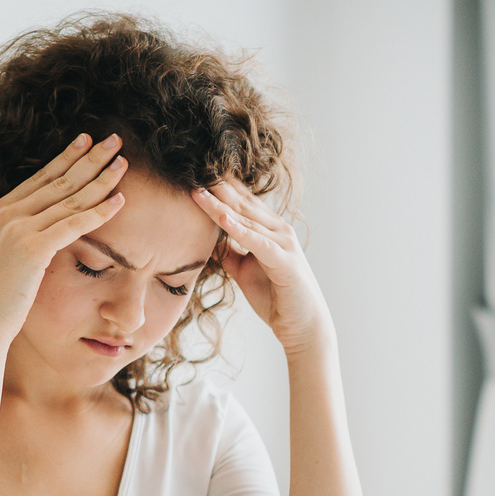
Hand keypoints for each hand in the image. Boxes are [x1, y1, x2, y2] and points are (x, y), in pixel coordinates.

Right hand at [0, 133, 128, 349]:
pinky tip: (120, 201)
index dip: (66, 157)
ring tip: (124, 163)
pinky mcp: (32, 248)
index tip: (86, 141)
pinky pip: (74, 224)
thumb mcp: (2, 259)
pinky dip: (99, 212)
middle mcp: (6, 213)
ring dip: (101, 178)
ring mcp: (18, 229)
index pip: (40, 178)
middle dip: (90, 157)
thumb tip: (37, 236)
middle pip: (58, 179)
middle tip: (115, 140)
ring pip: (70, 197)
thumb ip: (18, 239)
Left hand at [194, 181, 332, 354]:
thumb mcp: (244, 270)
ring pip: (246, 220)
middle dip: (216, 188)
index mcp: (270, 230)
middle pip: (242, 204)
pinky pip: (257, 242)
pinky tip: (221, 219)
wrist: (302, 326)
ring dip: (220, 205)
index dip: (218, 188)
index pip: (241, 202)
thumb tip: (207, 240)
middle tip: (191, 169)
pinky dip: (239, 230)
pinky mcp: (284, 261)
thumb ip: (229, 252)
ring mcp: (284, 244)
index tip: (194, 173)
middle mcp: (279, 231)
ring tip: (198, 190)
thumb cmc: (275, 298)